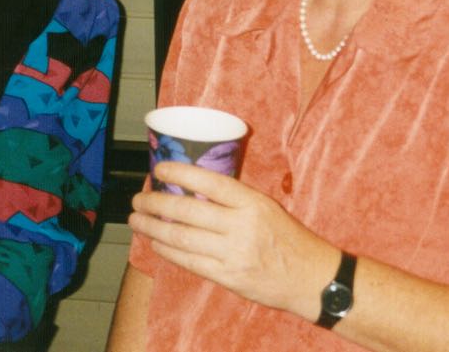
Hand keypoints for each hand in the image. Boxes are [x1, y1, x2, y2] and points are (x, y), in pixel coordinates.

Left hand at [128, 161, 339, 320]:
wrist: (311, 278)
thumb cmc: (288, 237)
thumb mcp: (266, 206)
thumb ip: (233, 198)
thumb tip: (192, 186)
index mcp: (252, 203)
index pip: (209, 182)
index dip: (180, 174)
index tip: (159, 169)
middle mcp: (241, 227)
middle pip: (188, 211)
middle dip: (156, 203)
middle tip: (138, 198)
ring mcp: (233, 254)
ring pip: (182, 238)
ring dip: (154, 228)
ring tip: (137, 220)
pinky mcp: (228, 277)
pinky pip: (189, 262)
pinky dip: (168, 251)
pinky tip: (156, 242)